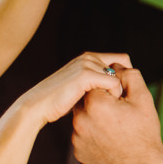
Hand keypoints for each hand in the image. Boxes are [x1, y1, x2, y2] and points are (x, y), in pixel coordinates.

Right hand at [16, 52, 132, 126]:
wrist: (36, 107)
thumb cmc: (57, 103)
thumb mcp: (80, 88)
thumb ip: (95, 83)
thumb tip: (116, 88)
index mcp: (88, 57)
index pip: (121, 59)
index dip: (126, 76)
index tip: (124, 94)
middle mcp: (88, 57)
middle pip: (123, 67)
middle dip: (124, 84)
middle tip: (120, 102)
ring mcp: (86, 64)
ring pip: (119, 77)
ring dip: (118, 92)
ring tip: (111, 106)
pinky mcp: (85, 75)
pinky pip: (113, 83)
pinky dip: (114, 95)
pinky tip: (106, 107)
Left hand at [71, 66, 162, 163]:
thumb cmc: (145, 132)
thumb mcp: (143, 98)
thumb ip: (129, 75)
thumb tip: (116, 66)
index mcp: (95, 104)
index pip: (97, 83)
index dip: (112, 89)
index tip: (122, 100)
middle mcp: (81, 120)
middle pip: (88, 99)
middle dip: (102, 101)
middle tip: (119, 113)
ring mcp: (77, 138)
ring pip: (84, 117)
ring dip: (96, 117)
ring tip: (115, 126)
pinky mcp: (78, 151)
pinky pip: (83, 134)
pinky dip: (93, 133)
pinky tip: (109, 138)